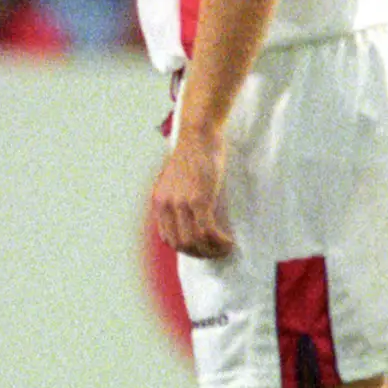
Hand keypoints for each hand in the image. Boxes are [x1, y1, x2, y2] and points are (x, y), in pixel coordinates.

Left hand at [150, 135, 233, 260]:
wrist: (198, 134)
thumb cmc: (193, 153)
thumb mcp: (177, 179)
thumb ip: (179, 197)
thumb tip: (189, 216)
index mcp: (159, 201)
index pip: (168, 237)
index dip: (186, 248)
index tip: (202, 248)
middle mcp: (166, 205)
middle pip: (181, 245)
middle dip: (201, 254)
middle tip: (217, 252)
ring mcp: (181, 203)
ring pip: (195, 242)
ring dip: (212, 251)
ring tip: (226, 248)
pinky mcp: (199, 200)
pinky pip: (207, 232)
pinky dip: (219, 242)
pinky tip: (229, 242)